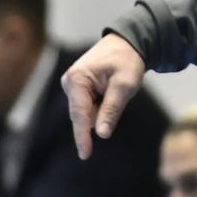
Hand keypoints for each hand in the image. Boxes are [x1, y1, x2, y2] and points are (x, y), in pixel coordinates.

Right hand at [61, 34, 146, 158]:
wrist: (127, 43)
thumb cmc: (127, 61)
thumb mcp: (125, 85)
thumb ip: (112, 109)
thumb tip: (101, 133)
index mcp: (77, 79)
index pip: (79, 114)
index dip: (83, 136)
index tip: (85, 154)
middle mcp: (69, 82)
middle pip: (82, 114)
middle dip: (99, 117)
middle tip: (118, 97)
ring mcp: (72, 84)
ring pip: (86, 111)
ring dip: (103, 109)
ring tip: (117, 88)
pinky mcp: (78, 87)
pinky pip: (88, 105)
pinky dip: (101, 105)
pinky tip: (110, 90)